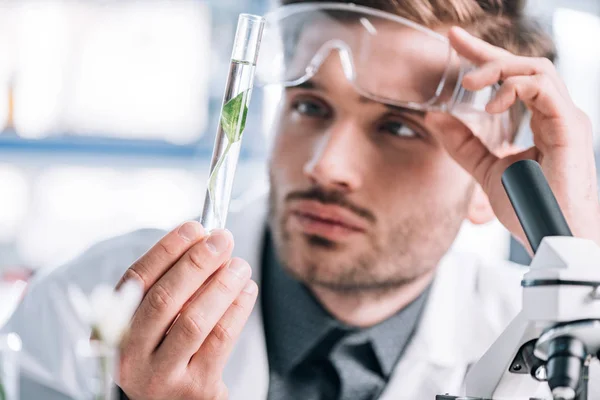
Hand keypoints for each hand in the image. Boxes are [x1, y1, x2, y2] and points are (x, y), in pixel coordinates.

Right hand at [115, 221, 256, 399]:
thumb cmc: (167, 351)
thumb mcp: (154, 322)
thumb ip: (170, 286)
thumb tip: (205, 241)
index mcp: (113, 329)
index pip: (138, 279)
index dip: (168, 249)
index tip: (195, 227)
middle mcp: (131, 355)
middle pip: (164, 298)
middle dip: (198, 262)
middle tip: (223, 240)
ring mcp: (162, 375)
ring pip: (194, 320)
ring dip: (222, 285)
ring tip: (240, 265)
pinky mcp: (195, 388)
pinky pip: (220, 340)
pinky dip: (237, 309)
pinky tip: (246, 290)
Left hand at [427, 26, 599, 246]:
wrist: (551, 238)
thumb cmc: (529, 208)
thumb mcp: (487, 169)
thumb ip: (464, 144)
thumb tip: (435, 119)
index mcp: (544, 120)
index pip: (514, 78)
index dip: (486, 57)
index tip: (455, 44)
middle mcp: (558, 113)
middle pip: (524, 65)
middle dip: (487, 50)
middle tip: (453, 39)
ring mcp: (566, 118)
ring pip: (536, 69)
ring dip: (497, 70)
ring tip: (468, 84)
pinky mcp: (570, 128)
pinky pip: (544, 89)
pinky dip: (513, 89)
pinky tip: (490, 106)